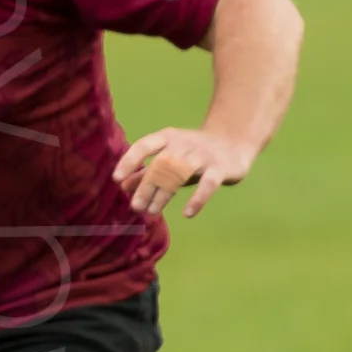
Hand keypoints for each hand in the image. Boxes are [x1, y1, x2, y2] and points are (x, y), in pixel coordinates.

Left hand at [113, 126, 255, 218]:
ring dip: (164, 194)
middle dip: (146, 186)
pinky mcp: (221, 168)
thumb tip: (123, 185)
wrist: (234, 143)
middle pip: (161, 164)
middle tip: (135, 206)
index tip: (116, 178)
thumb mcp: (169, 159)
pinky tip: (187, 214)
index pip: (145, 146)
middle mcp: (184, 144)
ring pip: (180, 173)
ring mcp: (203, 155)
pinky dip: (198, 199)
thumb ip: (147, 171)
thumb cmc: (193, 154)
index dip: (130, 161)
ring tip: (152, 212)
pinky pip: (208, 184)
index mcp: (168, 138)